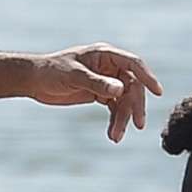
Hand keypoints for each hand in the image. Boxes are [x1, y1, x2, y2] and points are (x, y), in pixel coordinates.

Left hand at [30, 45, 164, 142]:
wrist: (34, 81)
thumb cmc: (51, 71)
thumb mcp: (73, 76)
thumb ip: (96, 83)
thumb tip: (120, 89)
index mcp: (105, 55)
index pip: (133, 64)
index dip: (147, 77)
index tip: (157, 92)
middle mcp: (109, 67)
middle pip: (131, 86)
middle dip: (133, 106)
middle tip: (137, 125)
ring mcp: (106, 81)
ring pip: (124, 100)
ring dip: (122, 118)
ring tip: (116, 137)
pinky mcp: (100, 94)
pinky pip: (114, 108)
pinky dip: (115, 120)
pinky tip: (113, 134)